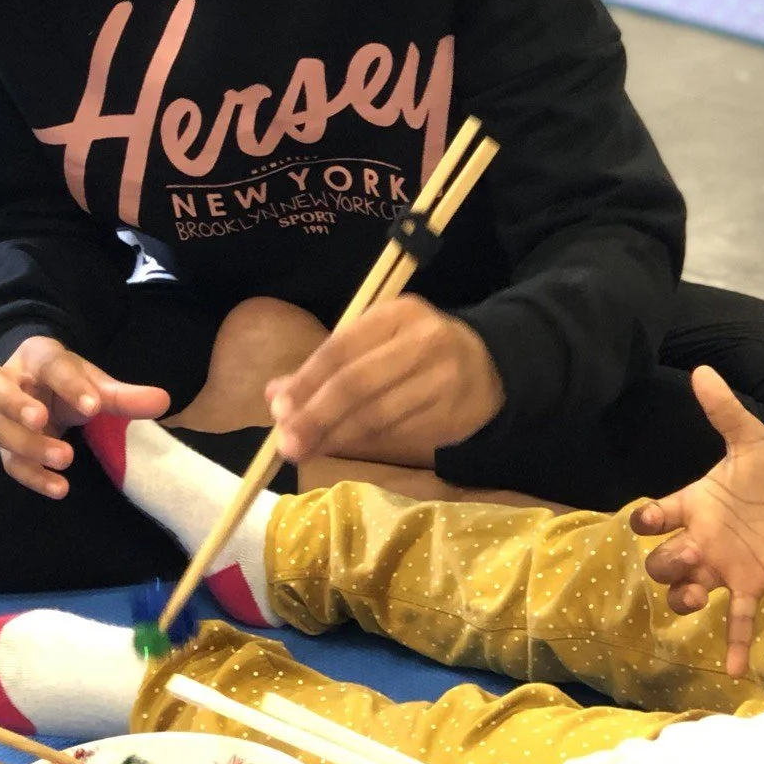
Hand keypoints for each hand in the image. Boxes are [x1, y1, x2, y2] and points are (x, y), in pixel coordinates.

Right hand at [0, 335, 170, 498]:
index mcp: (36, 358)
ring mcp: (0, 415)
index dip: (69, 386)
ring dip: (28, 445)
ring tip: (64, 458)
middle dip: (17, 405)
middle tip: (43, 421)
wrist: (37, 389)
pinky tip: (59, 487)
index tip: (94, 406)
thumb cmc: (67, 383)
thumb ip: (123, 395)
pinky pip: (9, 462)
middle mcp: (8, 382)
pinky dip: (32, 476)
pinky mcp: (4, 445)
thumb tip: (163, 401)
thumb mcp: (94, 382)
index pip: (50, 366)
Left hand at [265, 297, 504, 465]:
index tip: (278, 410)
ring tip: (306, 450)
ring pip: (377, 414)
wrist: (488, 367)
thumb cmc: (416, 353)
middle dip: (316, 416)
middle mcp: (423, 340)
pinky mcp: (453, 412)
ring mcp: (442, 378)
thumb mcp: (375, 345)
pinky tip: (342, 446)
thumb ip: (325, 368)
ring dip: (336, 436)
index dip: (306, 381)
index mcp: (396, 314)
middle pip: (357, 383)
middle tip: (286, 443)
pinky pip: (398, 432)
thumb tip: (274, 394)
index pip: (341, 348)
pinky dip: (365, 442)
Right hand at [630, 366, 763, 674]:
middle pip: (662, 562)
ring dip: (682, 599)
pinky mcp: (750, 584)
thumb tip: (703, 371)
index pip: (655, 517)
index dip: (646, 521)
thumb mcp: (749, 439)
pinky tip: (732, 670)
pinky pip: (736, 618)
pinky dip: (732, 644)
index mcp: (693, 504)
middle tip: (681, 558)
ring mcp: (722, 566)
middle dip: (663, 564)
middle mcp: (699, 539)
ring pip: (687, 591)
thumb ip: (725, 412)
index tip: (646, 520)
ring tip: (692, 599)